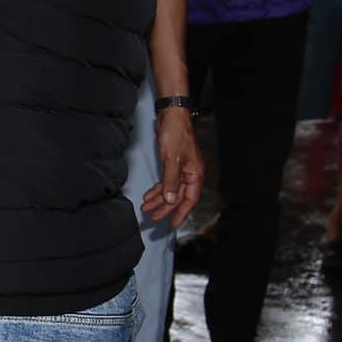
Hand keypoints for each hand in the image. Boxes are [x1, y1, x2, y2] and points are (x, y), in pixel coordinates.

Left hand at [142, 104, 204, 226]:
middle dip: (165, 208)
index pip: (189, 199)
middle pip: (178, 197)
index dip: (181, 213)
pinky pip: (166, 182)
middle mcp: (190, 174)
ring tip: (146, 208)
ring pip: (170, 190)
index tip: (172, 224)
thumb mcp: (172, 159)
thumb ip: (171, 181)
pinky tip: (148, 196)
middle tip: (152, 219)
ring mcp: (181, 170)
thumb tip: (171, 200)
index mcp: (195, 175)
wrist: (171, 116)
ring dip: (158, 200)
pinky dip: (157, 189)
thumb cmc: (175, 135)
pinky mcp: (172, 164)